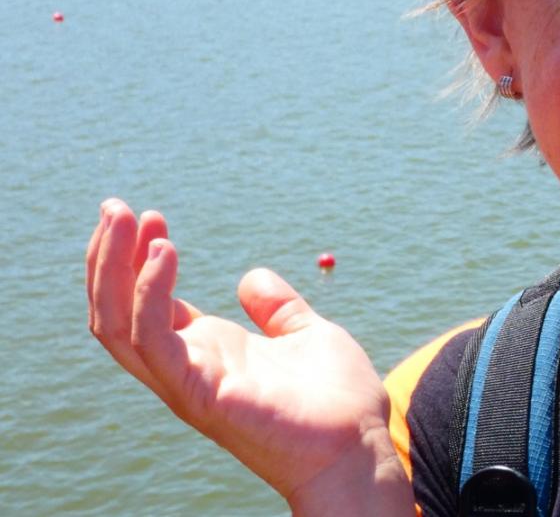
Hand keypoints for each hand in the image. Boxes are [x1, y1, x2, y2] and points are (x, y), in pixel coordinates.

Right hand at [86, 199, 412, 514]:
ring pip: (118, 326)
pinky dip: (150, 293)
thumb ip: (277, 308)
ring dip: (113, 269)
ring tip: (128, 217)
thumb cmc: (335, 401)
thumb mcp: (305, 335)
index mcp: (206, 352)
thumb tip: (250, 279)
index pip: (145, 304)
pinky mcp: (200, 393)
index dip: (138, 260)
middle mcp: (186, 367)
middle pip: (117, 313)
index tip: (151, 216)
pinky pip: (154, 340)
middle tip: (115, 206)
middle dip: (107, 258)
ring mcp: (188, 382)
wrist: (358, 447)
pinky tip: (165, 252)